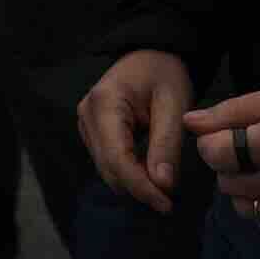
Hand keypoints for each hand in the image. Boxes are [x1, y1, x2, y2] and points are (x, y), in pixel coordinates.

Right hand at [78, 50, 192, 212]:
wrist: (152, 54)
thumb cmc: (164, 73)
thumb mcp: (173, 103)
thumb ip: (166, 144)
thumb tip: (162, 185)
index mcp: (104, 103)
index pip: (117, 158)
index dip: (141, 187)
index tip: (166, 204)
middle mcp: (87, 115)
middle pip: (109, 168)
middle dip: (139, 188)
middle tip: (171, 199)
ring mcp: (86, 123)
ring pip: (106, 169)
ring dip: (134, 183)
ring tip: (164, 187)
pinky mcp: (92, 131)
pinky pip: (108, 162)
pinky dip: (129, 173)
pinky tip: (150, 173)